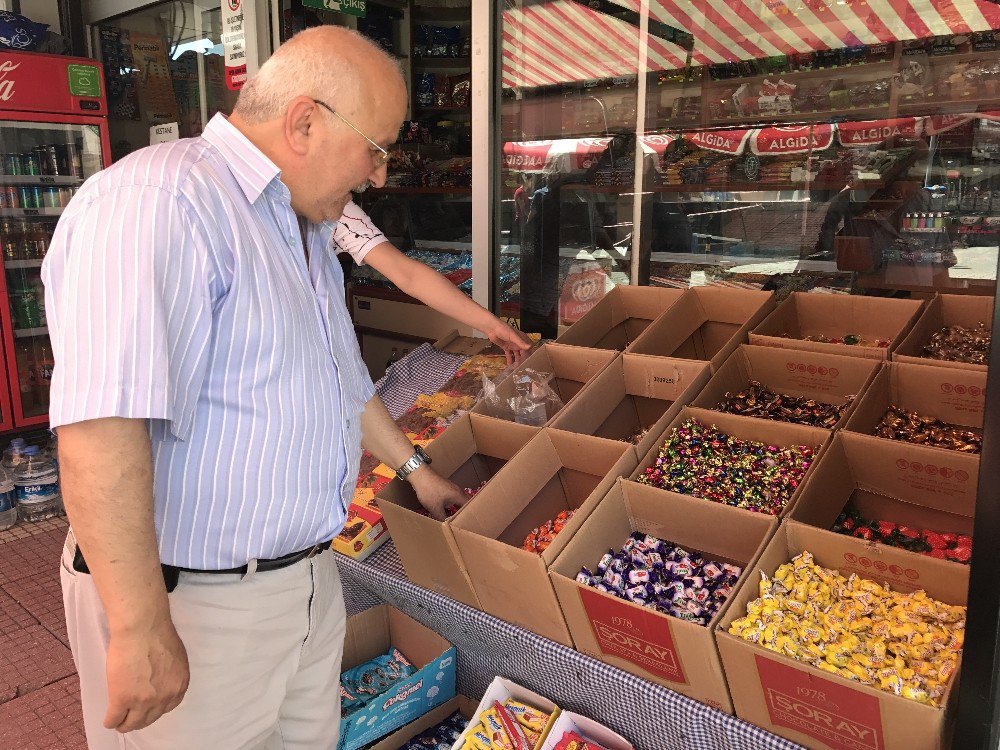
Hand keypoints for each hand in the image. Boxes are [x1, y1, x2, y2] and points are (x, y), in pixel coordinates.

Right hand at [104, 617, 189, 732]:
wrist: (142, 627)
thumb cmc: (157, 633)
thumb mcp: (174, 658)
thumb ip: (169, 674)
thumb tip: (160, 681)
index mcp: (179, 685)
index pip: (167, 708)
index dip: (154, 709)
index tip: (146, 708)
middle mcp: (165, 696)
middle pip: (150, 718)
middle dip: (139, 719)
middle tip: (130, 718)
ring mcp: (144, 700)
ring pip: (132, 723)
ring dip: (124, 723)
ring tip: (119, 721)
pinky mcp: (123, 699)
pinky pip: (114, 719)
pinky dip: (110, 721)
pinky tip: (108, 719)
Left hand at [409, 466, 466, 520]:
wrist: (420, 475)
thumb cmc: (429, 491)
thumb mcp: (435, 508)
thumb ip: (442, 518)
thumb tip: (446, 525)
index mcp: (459, 495)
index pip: (471, 507)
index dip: (471, 515)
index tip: (469, 523)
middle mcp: (458, 491)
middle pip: (466, 503)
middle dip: (465, 512)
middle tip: (464, 522)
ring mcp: (452, 488)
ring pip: (459, 500)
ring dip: (458, 508)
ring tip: (456, 518)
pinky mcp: (446, 487)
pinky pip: (453, 498)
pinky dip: (452, 504)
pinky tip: (446, 510)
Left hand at [486, 320, 531, 366]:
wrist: (492, 329)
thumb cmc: (504, 330)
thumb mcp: (514, 336)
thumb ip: (521, 343)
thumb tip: (530, 347)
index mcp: (522, 338)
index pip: (529, 347)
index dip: (530, 354)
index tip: (530, 361)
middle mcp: (518, 342)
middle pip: (523, 352)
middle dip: (523, 359)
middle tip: (523, 367)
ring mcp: (512, 345)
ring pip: (516, 354)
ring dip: (517, 360)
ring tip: (516, 368)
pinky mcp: (506, 347)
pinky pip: (509, 354)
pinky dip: (509, 359)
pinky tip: (509, 365)